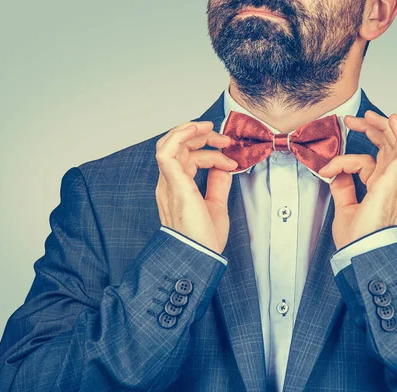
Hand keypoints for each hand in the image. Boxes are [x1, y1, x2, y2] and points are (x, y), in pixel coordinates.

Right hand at [155, 121, 238, 253]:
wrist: (200, 256)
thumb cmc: (204, 239)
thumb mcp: (216, 205)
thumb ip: (217, 184)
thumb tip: (223, 168)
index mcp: (178, 188)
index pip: (187, 158)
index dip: (209, 152)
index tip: (230, 158)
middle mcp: (169, 183)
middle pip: (179, 147)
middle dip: (202, 137)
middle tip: (225, 140)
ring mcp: (169, 183)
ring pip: (170, 143)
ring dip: (192, 131)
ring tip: (213, 131)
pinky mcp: (173, 184)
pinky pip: (166, 151)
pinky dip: (180, 135)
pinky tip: (197, 129)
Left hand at [318, 111, 396, 250]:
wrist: (360, 253)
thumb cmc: (357, 239)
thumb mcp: (344, 207)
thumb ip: (343, 188)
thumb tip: (336, 172)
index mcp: (380, 189)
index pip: (368, 161)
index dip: (346, 158)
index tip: (327, 167)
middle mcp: (389, 184)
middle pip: (386, 148)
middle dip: (371, 130)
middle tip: (353, 120)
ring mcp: (393, 183)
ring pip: (394, 146)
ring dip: (382, 127)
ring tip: (368, 115)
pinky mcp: (391, 183)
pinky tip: (392, 121)